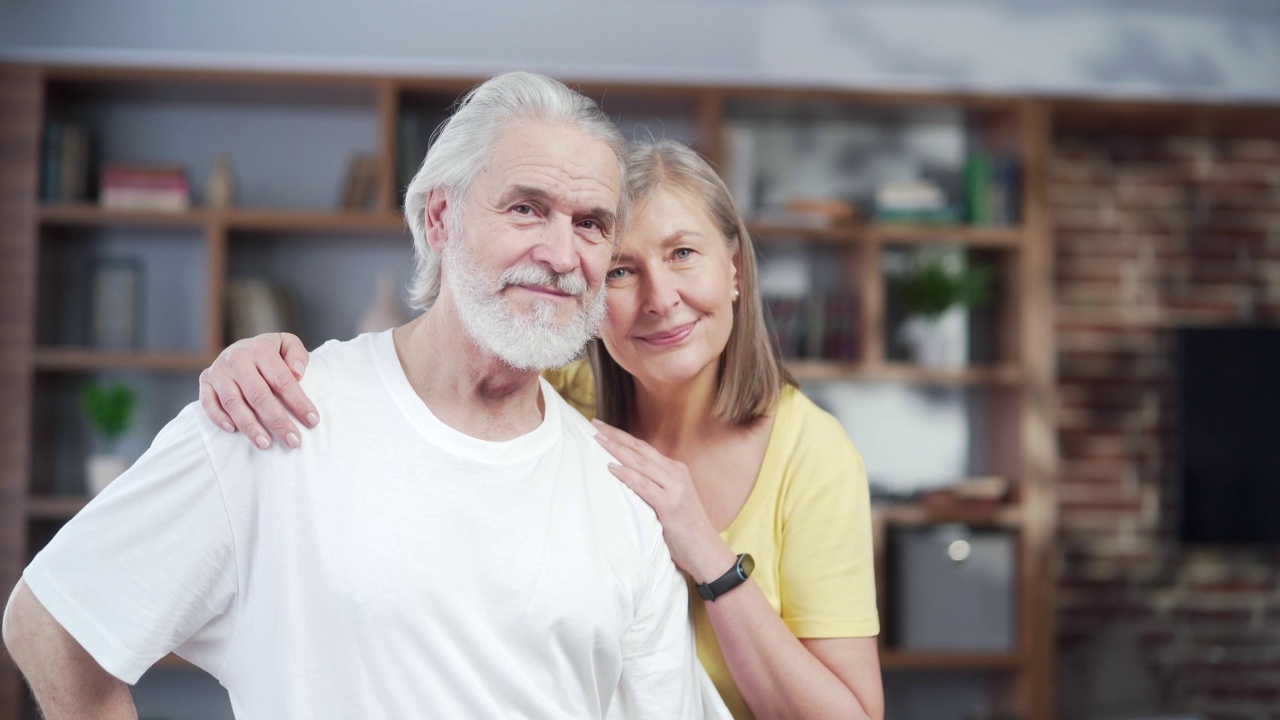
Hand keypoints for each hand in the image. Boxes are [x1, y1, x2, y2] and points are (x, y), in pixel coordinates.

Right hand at [198, 332, 317, 449]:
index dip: (298, 402)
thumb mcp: (287, 345)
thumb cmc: (270, 353)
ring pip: (233, 403)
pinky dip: (219, 418)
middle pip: (258, 395)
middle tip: (293, 441)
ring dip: (250, 426)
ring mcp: (218, 371)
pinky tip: (233, 431)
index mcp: (260, 349)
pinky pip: (208, 403)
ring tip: (266, 444)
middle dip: (278, 421)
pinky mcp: (205, 381)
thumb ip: (297, 355)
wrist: (240, 348)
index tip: (312, 421)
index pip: (282, 380)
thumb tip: (298, 372)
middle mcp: (237, 358)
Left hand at [591, 419, 734, 581]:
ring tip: (598, 439)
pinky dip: (627, 475)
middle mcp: (676, 473)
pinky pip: (644, 485)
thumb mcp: (669, 500)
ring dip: (617, 450)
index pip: (643, 448)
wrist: (706, 551)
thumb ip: (653, 486)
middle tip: (594, 423)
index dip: (622, 436)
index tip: (602, 427)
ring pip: (641, 463)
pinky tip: (611, 467)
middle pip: (640, 449)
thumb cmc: (684, 529)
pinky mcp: (671, 504)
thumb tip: (624, 477)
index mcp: (675, 470)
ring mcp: (675, 487)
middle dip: (616, 436)